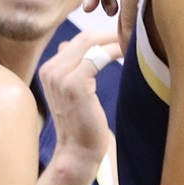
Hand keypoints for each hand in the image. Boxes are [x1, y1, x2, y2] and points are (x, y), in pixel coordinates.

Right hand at [38, 30, 120, 171]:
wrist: (78, 151)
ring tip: (133, 43)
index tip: (125, 36)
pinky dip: (114, 51)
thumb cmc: (83, 124)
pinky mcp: (74, 84)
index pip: (78, 40)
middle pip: (84, 37)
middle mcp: (50, 69)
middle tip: (133, 34)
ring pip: (90, 43)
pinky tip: (127, 54)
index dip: (104, 35)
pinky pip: (97, 57)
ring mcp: (59, 76)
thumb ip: (74, 69)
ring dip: (114, 40)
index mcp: (49, 69)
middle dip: (111, 33)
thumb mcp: (75, 92)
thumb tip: (77, 47)